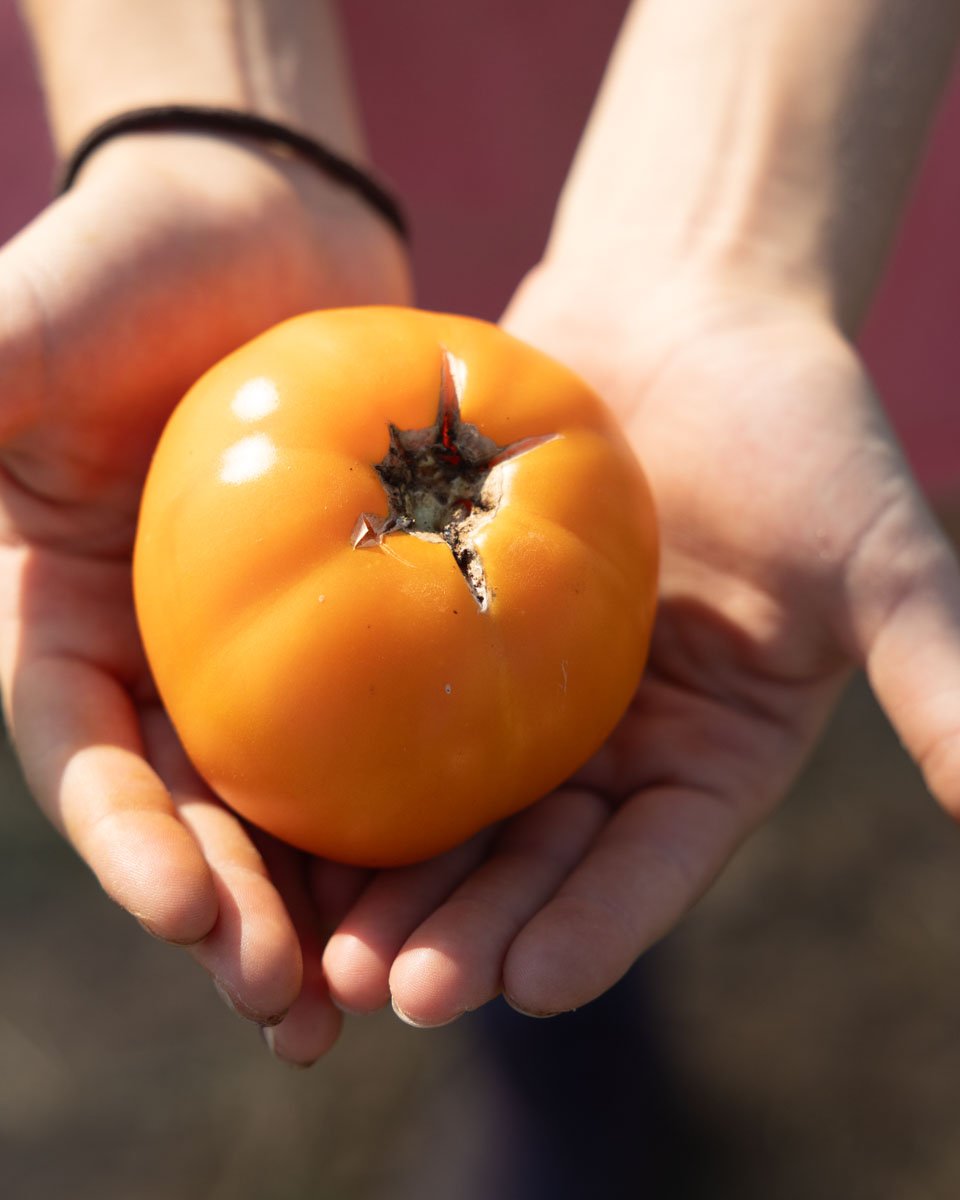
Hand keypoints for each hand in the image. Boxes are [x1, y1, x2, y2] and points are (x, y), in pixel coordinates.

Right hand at [0, 133, 409, 1060]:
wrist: (260, 226)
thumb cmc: (138, 261)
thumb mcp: (38, 325)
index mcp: (69, 623)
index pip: (88, 760)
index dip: (129, 845)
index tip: (192, 913)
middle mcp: (164, 659)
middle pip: (196, 816)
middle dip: (237, 922)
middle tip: (298, 1013)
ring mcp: (265, 651)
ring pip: (297, 803)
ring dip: (334, 906)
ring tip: (386, 995)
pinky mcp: (362, 620)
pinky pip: (393, 725)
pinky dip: (421, 804)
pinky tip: (470, 873)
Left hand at [319, 264, 959, 1023]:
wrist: (684, 307)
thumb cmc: (800, 422)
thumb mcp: (878, 554)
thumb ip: (939, 678)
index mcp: (707, 757)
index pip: (651, 867)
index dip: (596, 930)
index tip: (532, 986)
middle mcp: (609, 744)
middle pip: (535, 862)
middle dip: (469, 932)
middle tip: (396, 989)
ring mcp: (522, 692)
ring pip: (448, 806)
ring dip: (390, 878)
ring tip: (325, 942)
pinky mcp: (450, 624)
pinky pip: (388, 698)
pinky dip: (339, 753)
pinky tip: (275, 798)